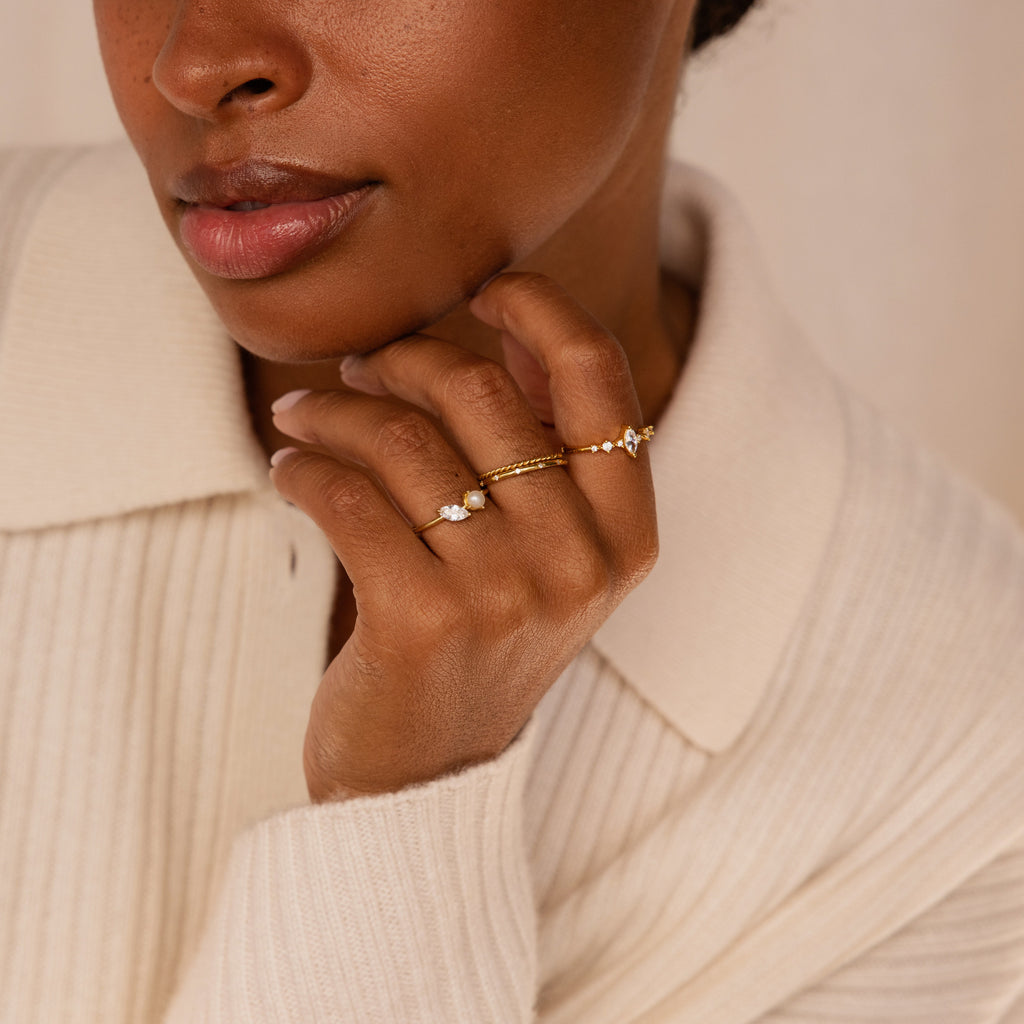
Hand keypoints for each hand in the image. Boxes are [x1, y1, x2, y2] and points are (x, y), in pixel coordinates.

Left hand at [269, 273, 658, 800]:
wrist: (428, 781)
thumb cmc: (482, 646)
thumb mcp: (548, 559)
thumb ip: (545, 454)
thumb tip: (500, 326)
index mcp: (627, 534)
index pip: (598, 377)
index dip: (539, 309)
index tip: (481, 290)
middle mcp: (580, 561)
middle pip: (480, 391)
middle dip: (402, 357)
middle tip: (358, 367)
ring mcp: (506, 594)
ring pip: (401, 438)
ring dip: (331, 409)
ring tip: (303, 415)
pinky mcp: (421, 623)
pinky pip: (345, 495)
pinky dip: (301, 466)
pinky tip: (288, 468)